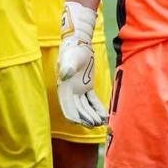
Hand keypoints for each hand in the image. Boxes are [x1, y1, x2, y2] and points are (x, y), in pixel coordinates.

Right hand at [57, 2, 108, 127]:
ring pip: (85, 108)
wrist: (79, 43)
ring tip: (101, 123)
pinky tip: (104, 115)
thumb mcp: (70, 59)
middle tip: (96, 124)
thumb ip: (68, 67)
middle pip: (78, 111)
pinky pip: (92, 101)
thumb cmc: (72, 50)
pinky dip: (97, 108)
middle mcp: (70, 92)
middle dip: (86, 119)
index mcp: (63, 89)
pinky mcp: (87, 87)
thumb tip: (65, 76)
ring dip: (92, 116)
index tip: (83, 123)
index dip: (75, 117)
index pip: (67, 109)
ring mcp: (78, 90)